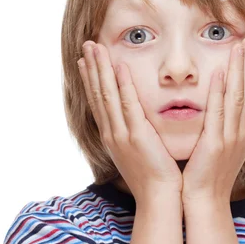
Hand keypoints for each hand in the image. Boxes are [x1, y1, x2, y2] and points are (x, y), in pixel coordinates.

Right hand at [78, 41, 182, 202]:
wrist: (159, 198)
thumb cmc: (153, 178)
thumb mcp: (139, 154)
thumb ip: (136, 136)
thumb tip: (138, 124)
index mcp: (113, 137)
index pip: (99, 103)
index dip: (92, 80)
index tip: (86, 62)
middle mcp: (112, 133)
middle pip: (98, 94)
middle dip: (92, 68)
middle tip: (86, 45)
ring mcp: (122, 134)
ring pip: (107, 95)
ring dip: (101, 69)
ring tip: (95, 47)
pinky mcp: (137, 136)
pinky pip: (128, 105)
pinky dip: (122, 85)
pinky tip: (119, 67)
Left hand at [181, 37, 244, 204]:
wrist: (205, 200)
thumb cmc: (208, 177)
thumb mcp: (220, 150)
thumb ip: (223, 130)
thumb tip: (222, 116)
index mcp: (243, 133)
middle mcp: (242, 132)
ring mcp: (231, 137)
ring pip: (239, 97)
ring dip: (240, 70)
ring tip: (241, 46)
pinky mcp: (216, 142)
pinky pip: (219, 112)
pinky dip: (221, 91)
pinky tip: (222, 73)